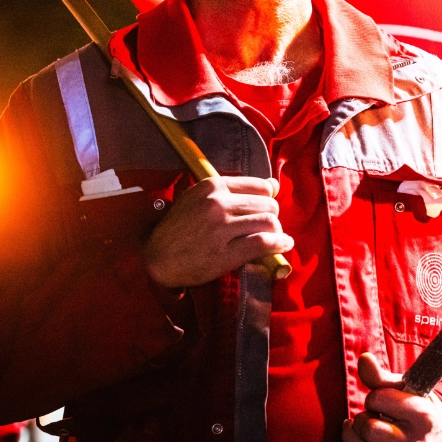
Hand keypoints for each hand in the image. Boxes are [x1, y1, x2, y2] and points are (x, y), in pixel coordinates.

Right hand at [143, 176, 291, 287]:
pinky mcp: (224, 253)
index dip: (269, 198)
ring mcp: (220, 228)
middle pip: (268, 204)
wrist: (158, 257)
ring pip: (268, 222)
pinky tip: (284, 245)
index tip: (266, 208)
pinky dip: (280, 244)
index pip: (260, 186)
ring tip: (275, 237)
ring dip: (277, 231)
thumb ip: (235, 190)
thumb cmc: (181, 227)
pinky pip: (263, 243)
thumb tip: (274, 184)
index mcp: (213, 186)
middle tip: (267, 227)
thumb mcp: (200, 199)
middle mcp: (217, 203)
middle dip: (273, 216)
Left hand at [323, 354, 441, 441]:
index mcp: (422, 415)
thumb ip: (381, 376)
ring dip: (350, 439)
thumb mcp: (405, 388)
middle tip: (368, 416)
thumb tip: (364, 358)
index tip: (380, 400)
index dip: (374, 397)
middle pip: (370, 430)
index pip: (380, 400)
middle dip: (361, 419)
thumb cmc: (415, 406)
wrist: (438, 436)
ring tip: (355, 430)